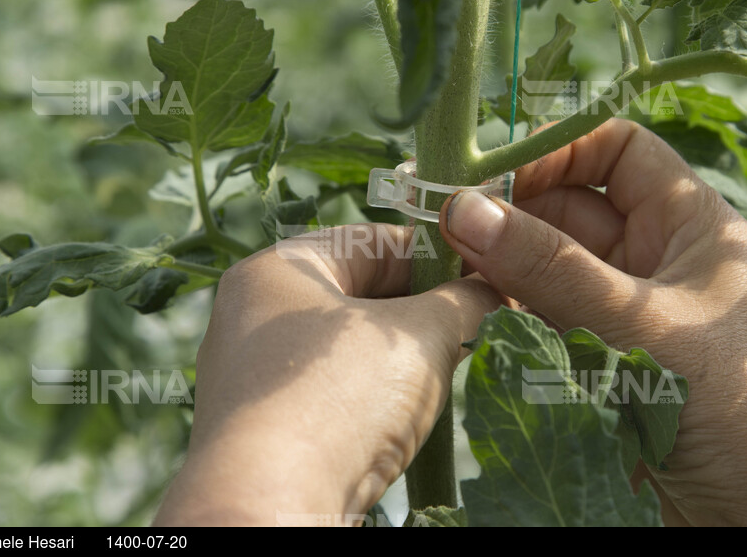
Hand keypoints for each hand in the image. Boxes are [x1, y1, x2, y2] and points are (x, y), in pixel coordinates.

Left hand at [154, 225, 499, 525]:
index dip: (438, 255)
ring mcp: (254, 374)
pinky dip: (375, 394)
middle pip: (360, 294)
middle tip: (479, 321)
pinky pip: (332, 392)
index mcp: (279, 269)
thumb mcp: (420, 336)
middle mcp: (253, 314)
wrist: (271, 507)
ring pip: (349, 348)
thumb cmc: (341, 398)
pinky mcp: (264, 426)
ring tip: (453, 364)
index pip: (374, 240)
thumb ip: (462, 301)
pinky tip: (411, 410)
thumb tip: (493, 290)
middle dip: (425, 309)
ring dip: (404, 356)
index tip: (486, 274)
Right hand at [438, 118, 746, 525]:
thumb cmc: (729, 404)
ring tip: (447, 265)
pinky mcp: (595, 352)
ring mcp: (620, 305)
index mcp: (687, 223)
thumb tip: (465, 207)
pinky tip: (468, 307)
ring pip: (545, 262)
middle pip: (567, 207)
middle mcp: (652, 255)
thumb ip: (548, 266)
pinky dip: (505, 309)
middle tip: (448, 226)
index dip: (557, 149)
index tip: (493, 174)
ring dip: (499, 262)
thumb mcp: (636, 323)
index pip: (617, 149)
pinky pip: (539, 312)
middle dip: (511, 212)